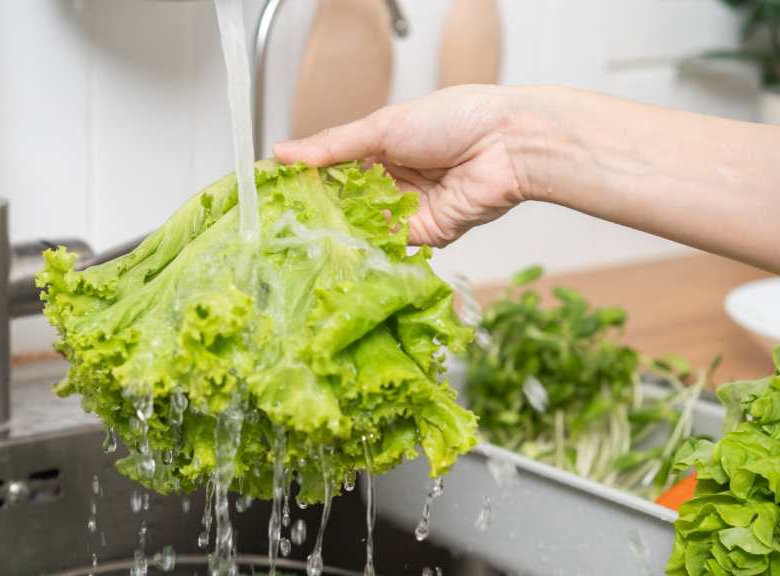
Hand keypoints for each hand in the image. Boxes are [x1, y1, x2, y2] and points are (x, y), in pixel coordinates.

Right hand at [274, 85, 526, 246]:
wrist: (507, 145)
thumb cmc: (453, 120)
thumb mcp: (381, 128)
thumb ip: (331, 147)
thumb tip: (281, 152)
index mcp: (381, 149)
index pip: (333, 170)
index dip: (307, 181)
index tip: (276, 192)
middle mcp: (392, 182)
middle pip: (345, 203)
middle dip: (320, 211)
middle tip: (285, 221)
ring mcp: (407, 211)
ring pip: (363, 227)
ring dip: (341, 231)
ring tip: (308, 236)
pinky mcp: (424, 236)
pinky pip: (389, 244)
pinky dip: (368, 245)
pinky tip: (344, 247)